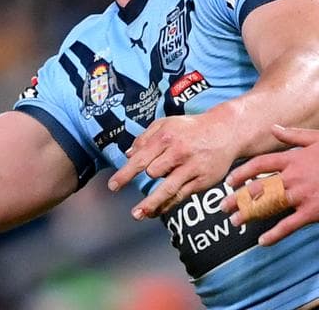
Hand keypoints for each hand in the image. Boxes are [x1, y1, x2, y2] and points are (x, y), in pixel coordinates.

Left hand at [107, 113, 241, 218]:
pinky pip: (182, 195)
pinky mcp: (203, 180)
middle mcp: (178, 153)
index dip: (125, 174)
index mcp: (166, 138)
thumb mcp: (166, 124)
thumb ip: (145, 138)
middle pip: (153, 172)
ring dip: (151, 204)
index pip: (141, 159)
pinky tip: (156, 212)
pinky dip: (168, 205)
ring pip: (168, 189)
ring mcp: (192, 168)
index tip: (113, 186)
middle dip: (143, 179)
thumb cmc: (191, 128)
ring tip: (137, 215)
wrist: (227, 132)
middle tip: (124, 186)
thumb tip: (128, 154)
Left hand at [221, 125, 318, 244]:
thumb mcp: (317, 140)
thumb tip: (273, 127)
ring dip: (250, 215)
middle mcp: (293, 177)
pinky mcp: (313, 212)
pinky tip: (262, 240)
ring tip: (235, 222)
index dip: (242, 172)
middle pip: (258, 188)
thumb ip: (293, 135)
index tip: (229, 181)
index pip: (259, 164)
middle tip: (223, 207)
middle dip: (238, 197)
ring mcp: (302, 195)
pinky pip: (289, 225)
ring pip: (269, 206)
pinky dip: (275, 234)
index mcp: (293, 159)